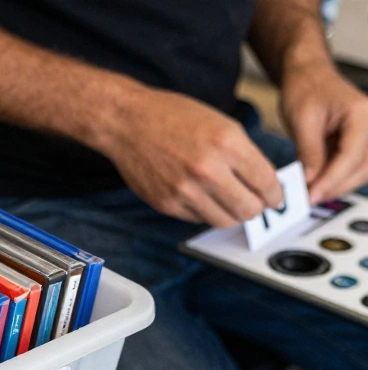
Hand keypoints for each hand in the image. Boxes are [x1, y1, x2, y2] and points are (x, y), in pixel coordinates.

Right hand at [99, 88, 284, 227]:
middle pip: (249, 209)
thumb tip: (264, 183)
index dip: (275, 194)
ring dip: (232, 214)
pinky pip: (199, 219)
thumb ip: (245, 154)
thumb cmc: (171, 117)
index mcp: (227, 143)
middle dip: (257, 207)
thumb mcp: (221, 124)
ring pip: (225, 221)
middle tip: (255, 201)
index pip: (266, 183)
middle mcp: (207, 169)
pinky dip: (206, 211)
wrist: (127, 122)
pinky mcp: (167, 203)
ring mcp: (185, 190)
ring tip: (229, 201)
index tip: (275, 197)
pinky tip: (203, 196)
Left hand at [282, 64, 367, 203]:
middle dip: (337, 186)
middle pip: (363, 166)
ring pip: (363, 170)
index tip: (313, 195)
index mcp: (361, 113)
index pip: (351, 155)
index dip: (332, 179)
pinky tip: (320, 184)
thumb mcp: (302, 120)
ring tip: (313, 193)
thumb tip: (310, 181)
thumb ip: (309, 152)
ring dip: (339, 184)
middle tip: (310, 198)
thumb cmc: (305, 88)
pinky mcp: (359, 141)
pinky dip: (339, 177)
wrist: (308, 75)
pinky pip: (355, 165)